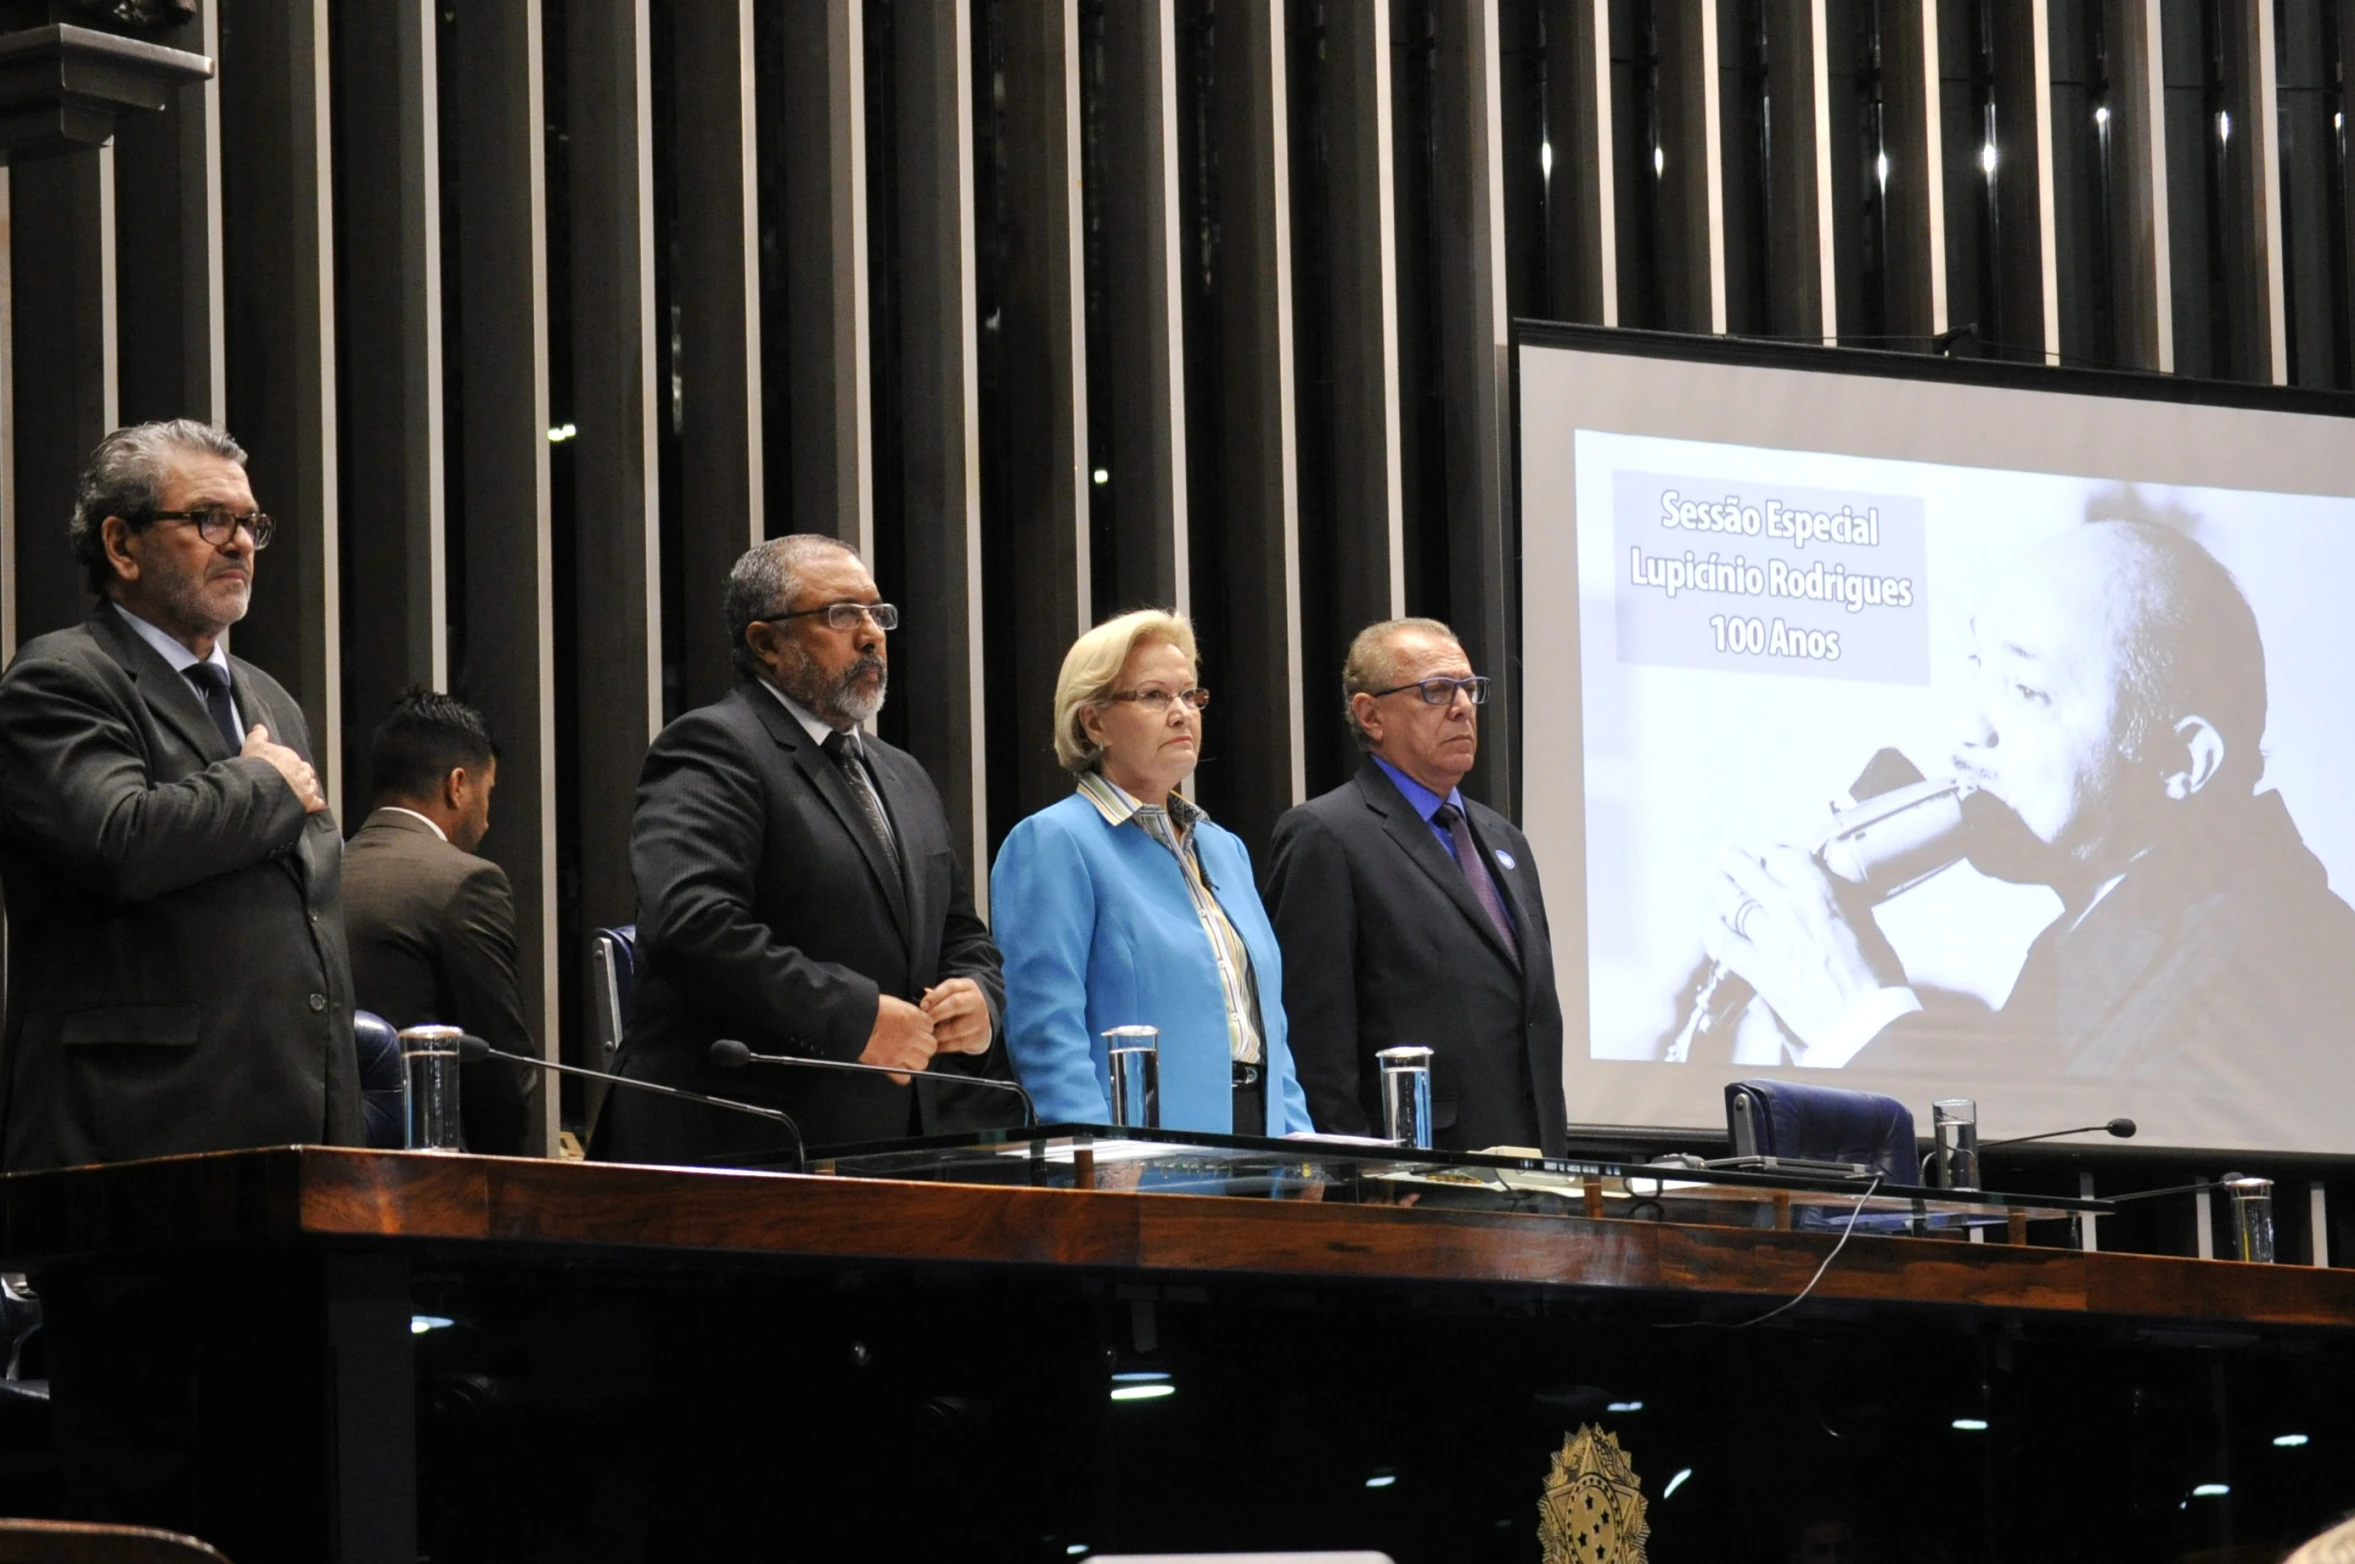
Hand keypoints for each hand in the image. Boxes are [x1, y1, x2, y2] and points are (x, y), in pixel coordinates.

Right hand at [243, 725, 325, 812]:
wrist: (259, 785)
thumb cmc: (256, 765)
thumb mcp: (253, 746)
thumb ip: (258, 736)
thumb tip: (260, 727)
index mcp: (290, 757)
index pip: (295, 761)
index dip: (291, 766)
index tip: (285, 770)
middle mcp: (302, 771)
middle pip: (306, 773)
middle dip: (302, 777)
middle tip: (294, 782)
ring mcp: (306, 787)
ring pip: (312, 786)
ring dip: (308, 789)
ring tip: (301, 793)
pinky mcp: (307, 802)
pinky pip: (316, 803)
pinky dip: (316, 803)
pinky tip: (315, 805)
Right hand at [859, 994, 937, 1082]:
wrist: (850, 1017)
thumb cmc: (866, 1007)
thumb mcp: (893, 1004)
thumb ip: (906, 1013)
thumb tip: (912, 1021)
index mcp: (912, 1017)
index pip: (930, 1027)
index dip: (924, 1030)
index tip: (918, 1032)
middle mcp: (911, 1035)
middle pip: (931, 1046)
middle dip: (924, 1046)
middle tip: (915, 1046)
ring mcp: (901, 1051)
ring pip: (922, 1062)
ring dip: (916, 1061)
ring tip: (906, 1058)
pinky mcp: (889, 1064)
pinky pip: (905, 1077)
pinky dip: (903, 1075)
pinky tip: (898, 1069)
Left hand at [918, 978, 991, 1054]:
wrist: (983, 1021)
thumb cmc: (959, 1006)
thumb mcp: (951, 995)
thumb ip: (936, 996)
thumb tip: (921, 1004)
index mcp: (968, 986)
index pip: (950, 986)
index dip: (934, 996)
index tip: (922, 1006)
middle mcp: (976, 1001)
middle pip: (955, 1004)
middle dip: (936, 1013)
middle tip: (923, 1022)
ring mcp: (980, 1019)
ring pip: (955, 1028)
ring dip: (937, 1033)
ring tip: (926, 1036)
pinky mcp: (979, 1036)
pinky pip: (958, 1043)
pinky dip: (943, 1046)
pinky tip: (935, 1045)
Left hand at [1702, 844, 1907, 1051]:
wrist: (1864, 1020)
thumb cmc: (1875, 974)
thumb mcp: (1865, 922)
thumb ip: (1839, 900)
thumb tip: (1823, 886)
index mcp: (1820, 893)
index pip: (1784, 857)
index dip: (1772, 854)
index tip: (1767, 855)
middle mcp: (1790, 909)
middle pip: (1749, 873)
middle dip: (1733, 861)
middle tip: (1722, 855)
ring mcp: (1770, 939)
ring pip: (1733, 902)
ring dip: (1718, 887)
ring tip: (1710, 878)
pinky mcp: (1758, 969)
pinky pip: (1724, 943)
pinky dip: (1714, 930)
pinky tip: (1713, 924)